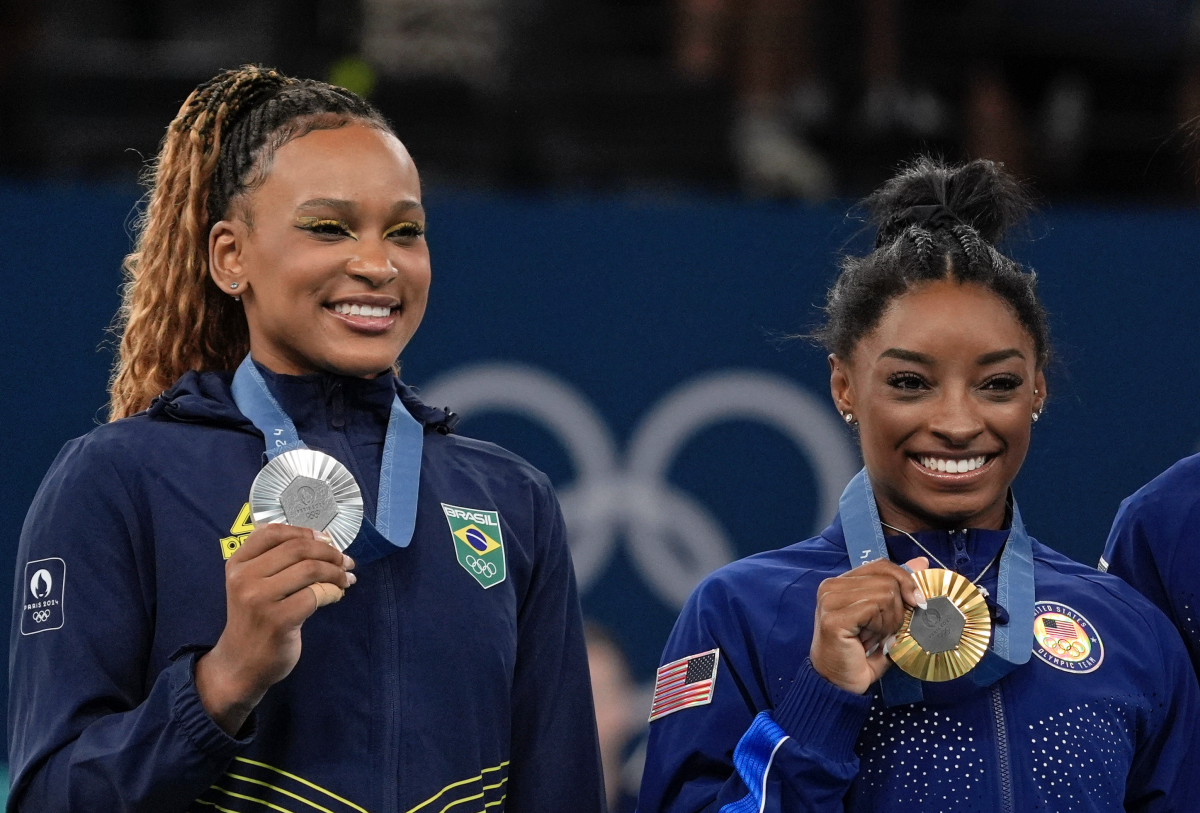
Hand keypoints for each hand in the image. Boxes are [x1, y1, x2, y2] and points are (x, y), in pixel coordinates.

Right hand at [196, 525, 355, 734]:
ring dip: (335, 572)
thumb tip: (323, 541)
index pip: (272, 532)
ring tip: (345, 579)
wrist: (241, 664)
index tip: (326, 540)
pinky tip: (337, 595)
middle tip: (345, 562)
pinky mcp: (278, 620)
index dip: (305, 531)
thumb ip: (276, 561)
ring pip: (310, 569)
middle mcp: (244, 578)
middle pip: (297, 548)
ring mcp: (259, 599)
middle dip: (328, 552)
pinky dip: (333, 591)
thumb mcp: (252, 584)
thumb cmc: (255, 619)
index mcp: (238, 563)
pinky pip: (315, 595)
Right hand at [810, 557, 928, 694]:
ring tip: (875, 638)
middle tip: (885, 632)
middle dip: (897, 610)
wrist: (839, 684)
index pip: (881, 565)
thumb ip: (899, 590)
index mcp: (842, 583)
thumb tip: (922, 562)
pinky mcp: (834, 617)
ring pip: (884, 593)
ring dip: (889, 621)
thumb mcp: (886, 617)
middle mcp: (831, 586)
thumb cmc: (861, 654)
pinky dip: (881, 627)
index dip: (904, 580)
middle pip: (887, 579)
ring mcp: (830, 600)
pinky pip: (874, 608)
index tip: (916, 602)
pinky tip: (870, 641)